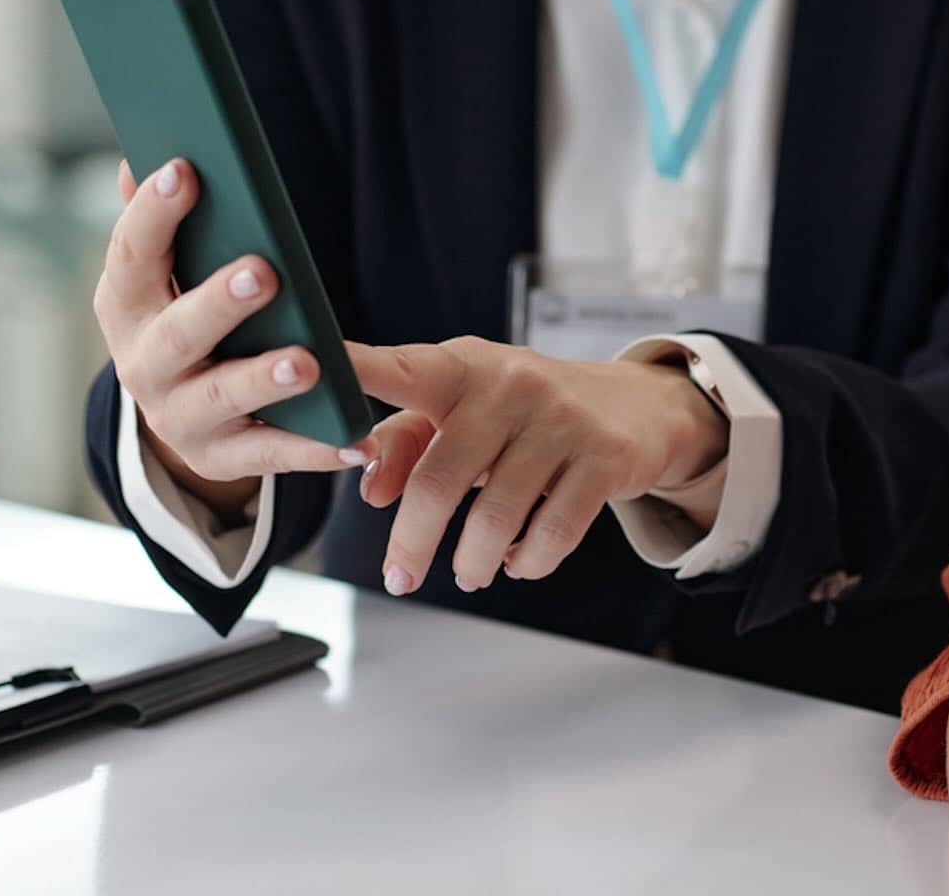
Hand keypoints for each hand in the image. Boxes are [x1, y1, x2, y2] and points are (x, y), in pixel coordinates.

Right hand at [93, 159, 362, 519]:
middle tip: (264, 272)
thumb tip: (136, 157)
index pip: (130, 255)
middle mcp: (142, 365)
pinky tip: (358, 440)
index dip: (153, 213)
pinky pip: (270, 455)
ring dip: (264, 379)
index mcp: (124, 306)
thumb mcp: (163, 274)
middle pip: (179, 333)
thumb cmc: (183, 316)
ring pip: (222, 397)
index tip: (185, 170)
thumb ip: (158, 224)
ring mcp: (179, 416)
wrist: (181, 414)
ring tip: (308, 362)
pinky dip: (315, 450)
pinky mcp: (220, 458)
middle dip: (219, 303)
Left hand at [342, 338, 728, 595]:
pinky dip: (530, 561)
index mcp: (463, 368)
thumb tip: (369, 489)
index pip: (401, 369)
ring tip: (470, 572)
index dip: (357, 371)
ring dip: (474, 561)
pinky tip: (521, 561)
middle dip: (413, 542)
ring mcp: (563, 420)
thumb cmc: (528, 410)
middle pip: (440, 477)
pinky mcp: (606, 458)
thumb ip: (406, 439)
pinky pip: (556, 532)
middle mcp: (511, 385)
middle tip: (399, 579)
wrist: (638, 405)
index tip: (311, 374)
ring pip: (497, 515)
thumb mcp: (465, 407)